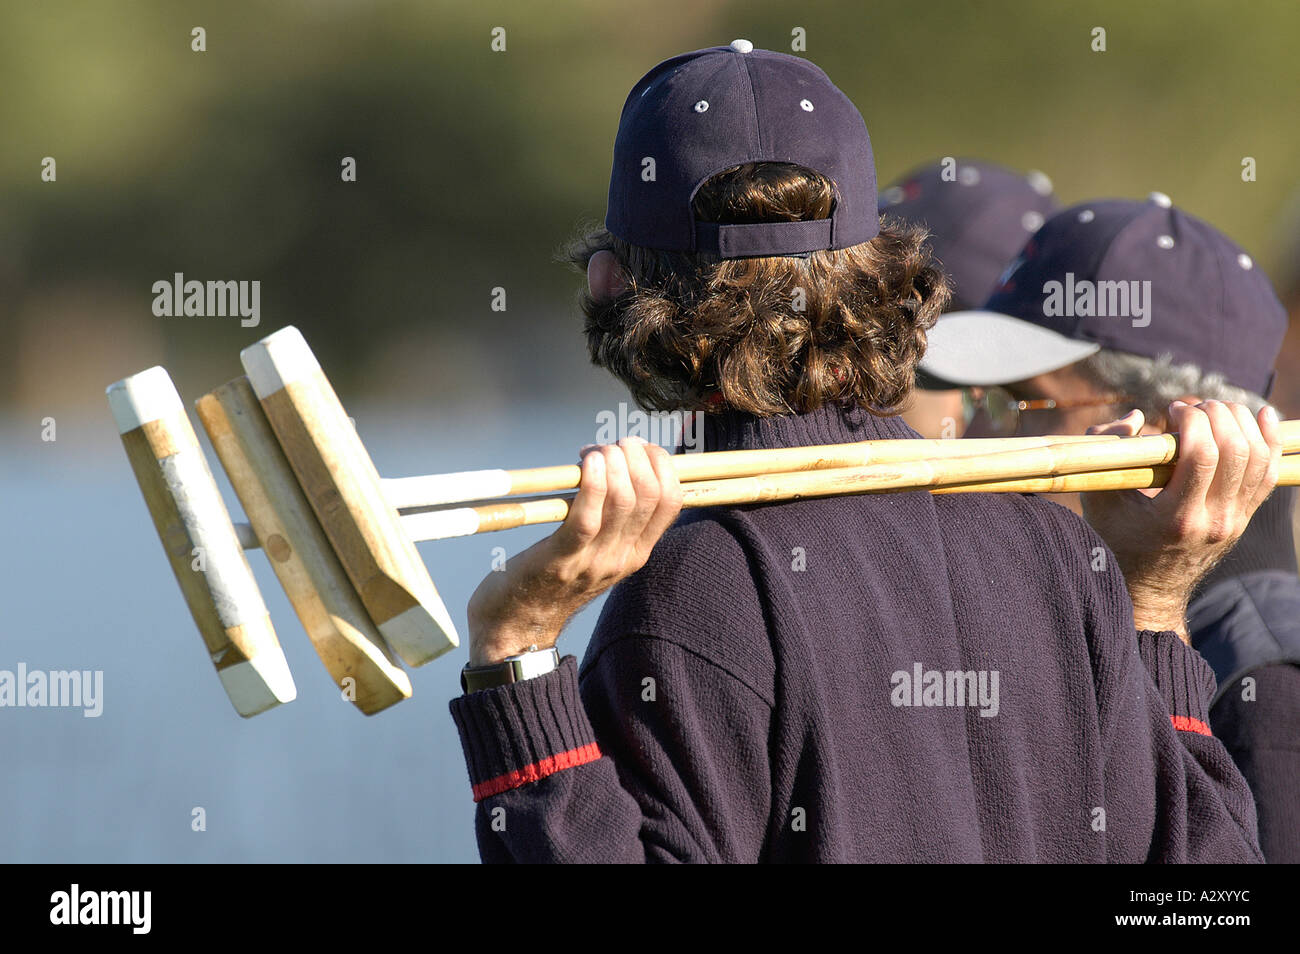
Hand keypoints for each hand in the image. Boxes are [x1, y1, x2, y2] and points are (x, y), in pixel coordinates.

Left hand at [465, 437, 682, 666]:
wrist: (516, 630)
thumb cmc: (550, 580)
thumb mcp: (594, 552)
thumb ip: (609, 519)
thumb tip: (614, 464)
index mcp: (636, 553)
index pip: (672, 500)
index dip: (661, 462)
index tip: (635, 447)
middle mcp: (623, 557)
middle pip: (652, 493)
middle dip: (634, 455)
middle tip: (609, 446)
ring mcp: (595, 560)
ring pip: (625, 499)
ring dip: (611, 462)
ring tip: (592, 453)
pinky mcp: (563, 559)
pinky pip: (587, 516)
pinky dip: (590, 482)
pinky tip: (584, 465)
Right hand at [1081, 401, 1281, 641]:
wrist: (1148, 589)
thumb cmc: (1115, 540)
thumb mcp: (1098, 500)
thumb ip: (1107, 452)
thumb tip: (1138, 417)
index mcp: (1176, 518)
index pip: (1203, 454)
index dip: (1192, 420)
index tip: (1171, 410)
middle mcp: (1214, 521)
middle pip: (1236, 450)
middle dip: (1216, 414)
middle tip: (1192, 407)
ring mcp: (1235, 521)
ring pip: (1258, 457)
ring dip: (1241, 422)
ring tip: (1214, 411)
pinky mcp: (1244, 517)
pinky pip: (1268, 473)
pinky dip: (1269, 440)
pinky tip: (1261, 415)